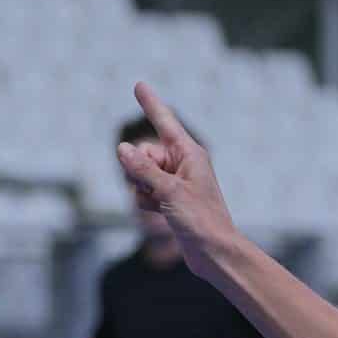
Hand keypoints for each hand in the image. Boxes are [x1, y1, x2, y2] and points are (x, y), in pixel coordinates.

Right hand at [118, 82, 239, 274]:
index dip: (150, 103)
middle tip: (154, 189)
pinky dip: (146, 202)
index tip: (139, 84)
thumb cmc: (200, 220)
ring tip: (161, 205)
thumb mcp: (168, 191)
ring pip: (140, 175)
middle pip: (143, 153)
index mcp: (190, 154)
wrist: (214, 253)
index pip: (164, 122)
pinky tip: (161, 215)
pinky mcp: (170, 198)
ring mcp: (176, 181)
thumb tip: (123, 148)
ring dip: (141, 190)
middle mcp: (183, 163)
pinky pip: (144, 192)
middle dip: (138, 170)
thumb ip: (143, 169)